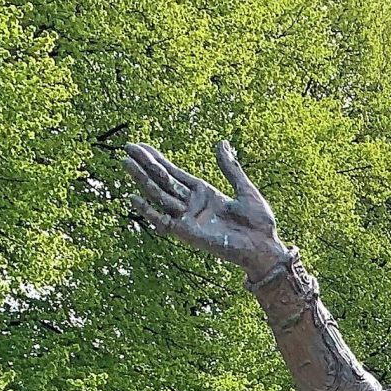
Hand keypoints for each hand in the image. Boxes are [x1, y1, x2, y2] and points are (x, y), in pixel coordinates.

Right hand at [123, 141, 287, 278]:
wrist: (265, 248)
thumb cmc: (260, 223)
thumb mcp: (245, 189)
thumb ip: (230, 168)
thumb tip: (221, 143)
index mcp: (205, 193)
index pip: (175, 173)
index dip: (158, 159)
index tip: (141, 146)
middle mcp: (193, 204)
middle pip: (163, 181)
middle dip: (145, 165)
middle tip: (127, 148)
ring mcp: (188, 218)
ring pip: (159, 195)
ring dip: (142, 180)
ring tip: (126, 163)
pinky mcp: (187, 233)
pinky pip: (162, 220)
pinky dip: (148, 210)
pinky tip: (133, 197)